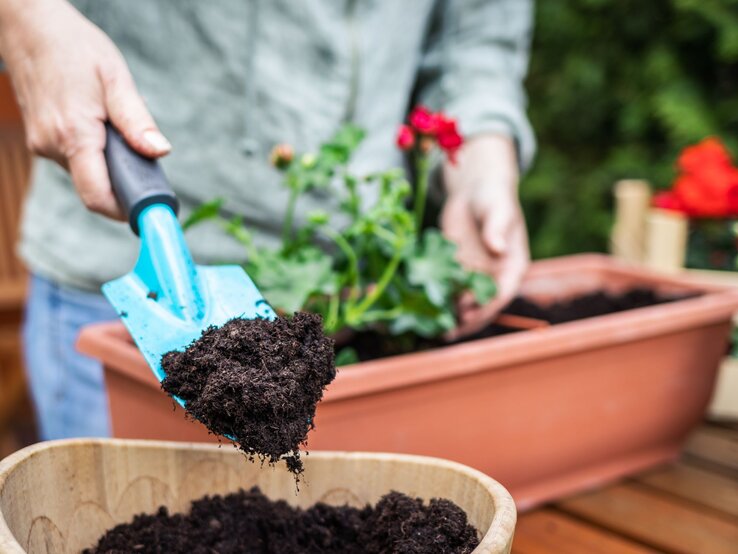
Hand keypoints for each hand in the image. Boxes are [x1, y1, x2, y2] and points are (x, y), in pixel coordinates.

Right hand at [0, 0, 170, 218]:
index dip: (125, 211)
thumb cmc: (75, 48)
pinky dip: (93, 153)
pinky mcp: (40, 141)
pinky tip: (99, 126)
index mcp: (74, 135)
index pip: (98, 196)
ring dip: (109, 164)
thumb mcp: (116, 79)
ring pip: (85, 173)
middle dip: (123, 181)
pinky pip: (74, 160)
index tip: (148, 210)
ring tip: (118, 130)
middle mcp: (52, 146)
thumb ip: (137, 121)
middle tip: (144, 161)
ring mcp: (42, 145)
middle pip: (95, 187)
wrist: (30, 28)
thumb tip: (160, 152)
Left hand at [441, 134, 529, 339]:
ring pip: (463, 302)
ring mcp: (474, 276)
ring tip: (433, 331)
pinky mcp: (454, 270)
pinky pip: (447, 289)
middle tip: (448, 331)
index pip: (502, 293)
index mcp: (512, 267)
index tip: (469, 313)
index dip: (486, 306)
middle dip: (466, 319)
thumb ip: (497, 229)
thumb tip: (497, 248)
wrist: (474, 191)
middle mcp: (494, 277)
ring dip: (450, 317)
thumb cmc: (493, 198)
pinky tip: (422, 311)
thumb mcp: (497, 209)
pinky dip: (437, 300)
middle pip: (482, 305)